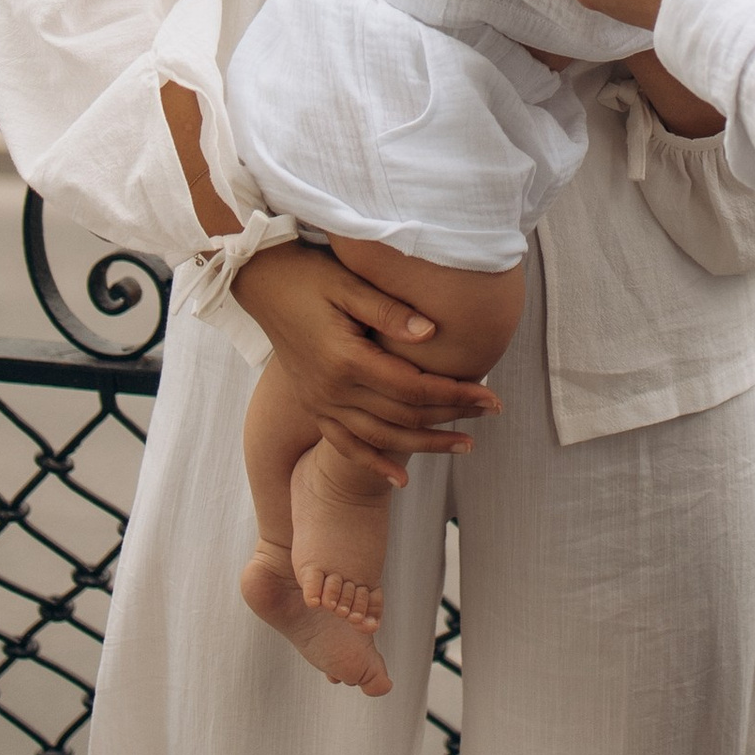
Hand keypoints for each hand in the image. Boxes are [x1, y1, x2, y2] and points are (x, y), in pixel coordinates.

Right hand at [233, 238, 497, 481]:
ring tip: (464, 445)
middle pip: (403, 416)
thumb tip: (432, 332)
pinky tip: (401, 478)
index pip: (413, 388)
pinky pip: (345, 444)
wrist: (262, 282)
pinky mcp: (313, 406)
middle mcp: (332, 390)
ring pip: (380, 437)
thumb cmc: (310, 275)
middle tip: (492, 413)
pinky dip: (374, 463)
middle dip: (451, 418)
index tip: (490, 396)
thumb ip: (390, 311)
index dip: (455, 395)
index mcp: (345, 360)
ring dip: (424, 444)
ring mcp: (320, 402)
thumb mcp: (350, 284)